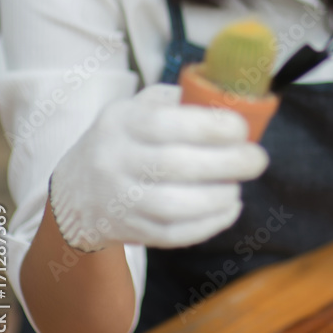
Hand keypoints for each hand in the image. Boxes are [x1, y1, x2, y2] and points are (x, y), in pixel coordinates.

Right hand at [49, 83, 268, 251]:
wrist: (74, 192)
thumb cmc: (122, 140)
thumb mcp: (134, 108)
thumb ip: (174, 100)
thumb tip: (224, 97)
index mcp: (122, 123)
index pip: (167, 123)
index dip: (211, 126)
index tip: (242, 128)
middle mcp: (116, 161)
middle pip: (175, 165)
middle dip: (226, 163)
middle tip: (257, 159)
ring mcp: (121, 201)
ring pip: (173, 206)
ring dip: (216, 198)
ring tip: (237, 187)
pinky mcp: (130, 231)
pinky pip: (172, 235)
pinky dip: (207, 225)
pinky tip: (228, 209)